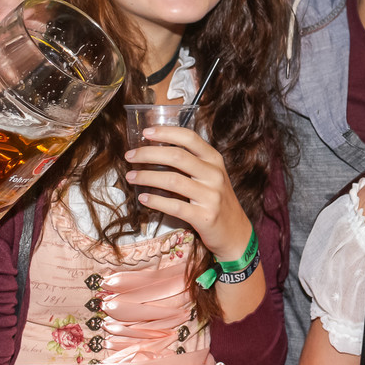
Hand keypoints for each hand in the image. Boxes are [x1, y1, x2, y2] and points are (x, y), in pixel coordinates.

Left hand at [124, 125, 250, 259]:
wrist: (235, 232)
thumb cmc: (216, 200)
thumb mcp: (211, 176)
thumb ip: (192, 162)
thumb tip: (155, 150)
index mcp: (215, 160)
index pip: (190, 138)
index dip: (166, 133)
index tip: (145, 132)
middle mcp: (214, 175)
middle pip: (177, 156)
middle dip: (148, 154)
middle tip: (130, 156)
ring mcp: (211, 196)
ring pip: (173, 180)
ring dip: (146, 177)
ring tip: (131, 177)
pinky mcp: (205, 217)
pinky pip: (175, 206)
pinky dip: (155, 201)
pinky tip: (143, 198)